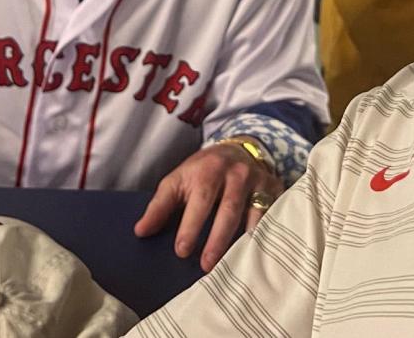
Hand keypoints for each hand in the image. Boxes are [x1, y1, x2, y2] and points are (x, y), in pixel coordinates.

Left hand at [134, 142, 282, 272]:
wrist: (239, 148)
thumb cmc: (203, 170)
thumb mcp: (178, 179)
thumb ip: (160, 205)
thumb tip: (141, 232)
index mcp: (207, 170)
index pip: (199, 199)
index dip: (191, 225)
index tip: (182, 250)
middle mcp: (234, 173)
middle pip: (228, 208)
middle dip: (217, 238)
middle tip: (205, 265)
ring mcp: (256, 181)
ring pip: (251, 213)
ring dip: (240, 240)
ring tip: (229, 265)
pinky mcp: (273, 189)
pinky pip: (270, 214)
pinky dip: (262, 233)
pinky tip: (253, 252)